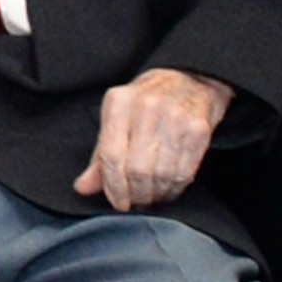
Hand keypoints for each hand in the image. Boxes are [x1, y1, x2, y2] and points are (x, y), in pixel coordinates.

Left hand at [73, 67, 231, 209]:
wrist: (189, 79)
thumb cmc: (146, 102)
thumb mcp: (117, 118)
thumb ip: (100, 155)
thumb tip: (83, 188)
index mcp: (119, 102)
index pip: (110, 155)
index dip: (113, 186)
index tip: (118, 202)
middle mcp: (146, 108)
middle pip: (136, 169)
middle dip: (136, 194)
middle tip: (136, 202)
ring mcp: (175, 118)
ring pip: (161, 175)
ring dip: (155, 194)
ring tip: (152, 196)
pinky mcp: (198, 130)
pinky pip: (184, 172)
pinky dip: (174, 189)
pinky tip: (168, 189)